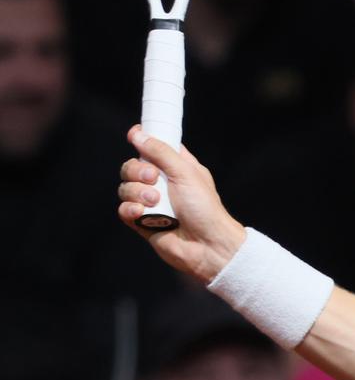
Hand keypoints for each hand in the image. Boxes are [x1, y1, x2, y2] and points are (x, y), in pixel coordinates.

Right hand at [117, 125, 247, 283]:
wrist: (206, 245)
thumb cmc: (204, 208)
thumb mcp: (186, 173)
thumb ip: (160, 152)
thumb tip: (137, 134)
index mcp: (178, 167)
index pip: (155, 147)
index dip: (144, 140)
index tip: (135, 135)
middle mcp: (163, 183)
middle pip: (132, 166)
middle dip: (137, 171)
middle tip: (153, 178)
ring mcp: (151, 203)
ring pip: (125, 188)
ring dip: (137, 193)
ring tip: (156, 202)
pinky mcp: (142, 221)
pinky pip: (123, 209)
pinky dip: (131, 210)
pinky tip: (143, 214)